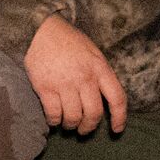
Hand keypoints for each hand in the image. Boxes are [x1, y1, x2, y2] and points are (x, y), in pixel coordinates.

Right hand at [24, 14, 127, 134]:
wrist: (41, 30)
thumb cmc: (68, 41)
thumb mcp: (93, 52)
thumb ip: (100, 73)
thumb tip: (104, 98)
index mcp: (100, 68)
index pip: (117, 99)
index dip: (119, 118)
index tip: (116, 129)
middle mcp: (85, 78)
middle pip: (94, 113)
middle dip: (89, 127)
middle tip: (84, 129)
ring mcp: (65, 84)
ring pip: (73, 117)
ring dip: (71, 125)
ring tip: (67, 124)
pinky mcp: (45, 88)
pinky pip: (54, 114)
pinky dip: (54, 121)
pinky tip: (54, 119)